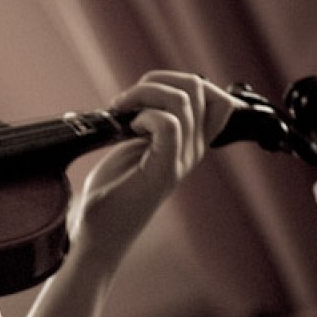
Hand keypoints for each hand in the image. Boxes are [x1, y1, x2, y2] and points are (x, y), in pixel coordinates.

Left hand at [70, 70, 241, 265]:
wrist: (97, 235)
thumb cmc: (110, 194)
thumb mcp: (132, 149)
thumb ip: (147, 124)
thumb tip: (137, 93)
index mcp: (190, 145)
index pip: (219, 101)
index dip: (186, 83)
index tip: (147, 94)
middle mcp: (192, 151)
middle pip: (202, 90)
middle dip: (160, 80)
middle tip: (126, 100)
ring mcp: (180, 161)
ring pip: (184, 101)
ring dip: (144, 94)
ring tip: (120, 111)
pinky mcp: (162, 171)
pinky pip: (168, 125)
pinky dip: (143, 116)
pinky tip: (126, 130)